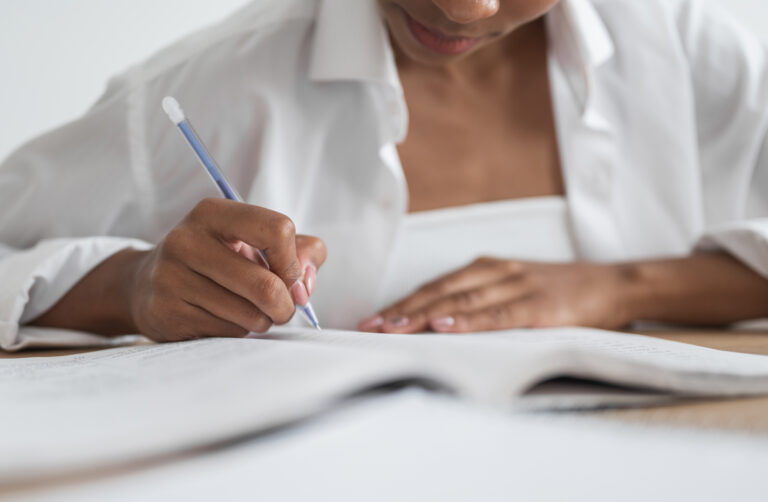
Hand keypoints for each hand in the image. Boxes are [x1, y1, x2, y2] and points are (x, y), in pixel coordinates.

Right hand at [125, 198, 324, 341]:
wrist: (147, 282)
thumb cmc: (221, 259)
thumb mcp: (257, 242)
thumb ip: (301, 251)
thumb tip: (304, 286)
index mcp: (213, 213)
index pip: (277, 230)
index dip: (294, 263)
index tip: (292, 279)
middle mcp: (186, 240)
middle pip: (265, 285)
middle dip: (285, 305)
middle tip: (283, 309)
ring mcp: (170, 277)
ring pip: (249, 315)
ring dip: (262, 321)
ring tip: (249, 311)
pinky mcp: (165, 312)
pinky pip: (226, 332)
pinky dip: (238, 332)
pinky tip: (224, 319)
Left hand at [358, 257, 633, 332]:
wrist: (612, 284)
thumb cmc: (557, 291)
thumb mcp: (512, 289)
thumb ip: (479, 302)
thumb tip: (436, 326)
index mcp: (486, 268)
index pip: (435, 287)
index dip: (402, 304)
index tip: (371, 321)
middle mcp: (496, 272)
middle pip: (440, 292)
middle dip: (402, 310)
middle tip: (370, 327)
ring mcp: (518, 286)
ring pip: (462, 300)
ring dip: (425, 314)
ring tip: (395, 328)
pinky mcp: (540, 305)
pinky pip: (499, 314)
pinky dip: (470, 320)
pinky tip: (446, 325)